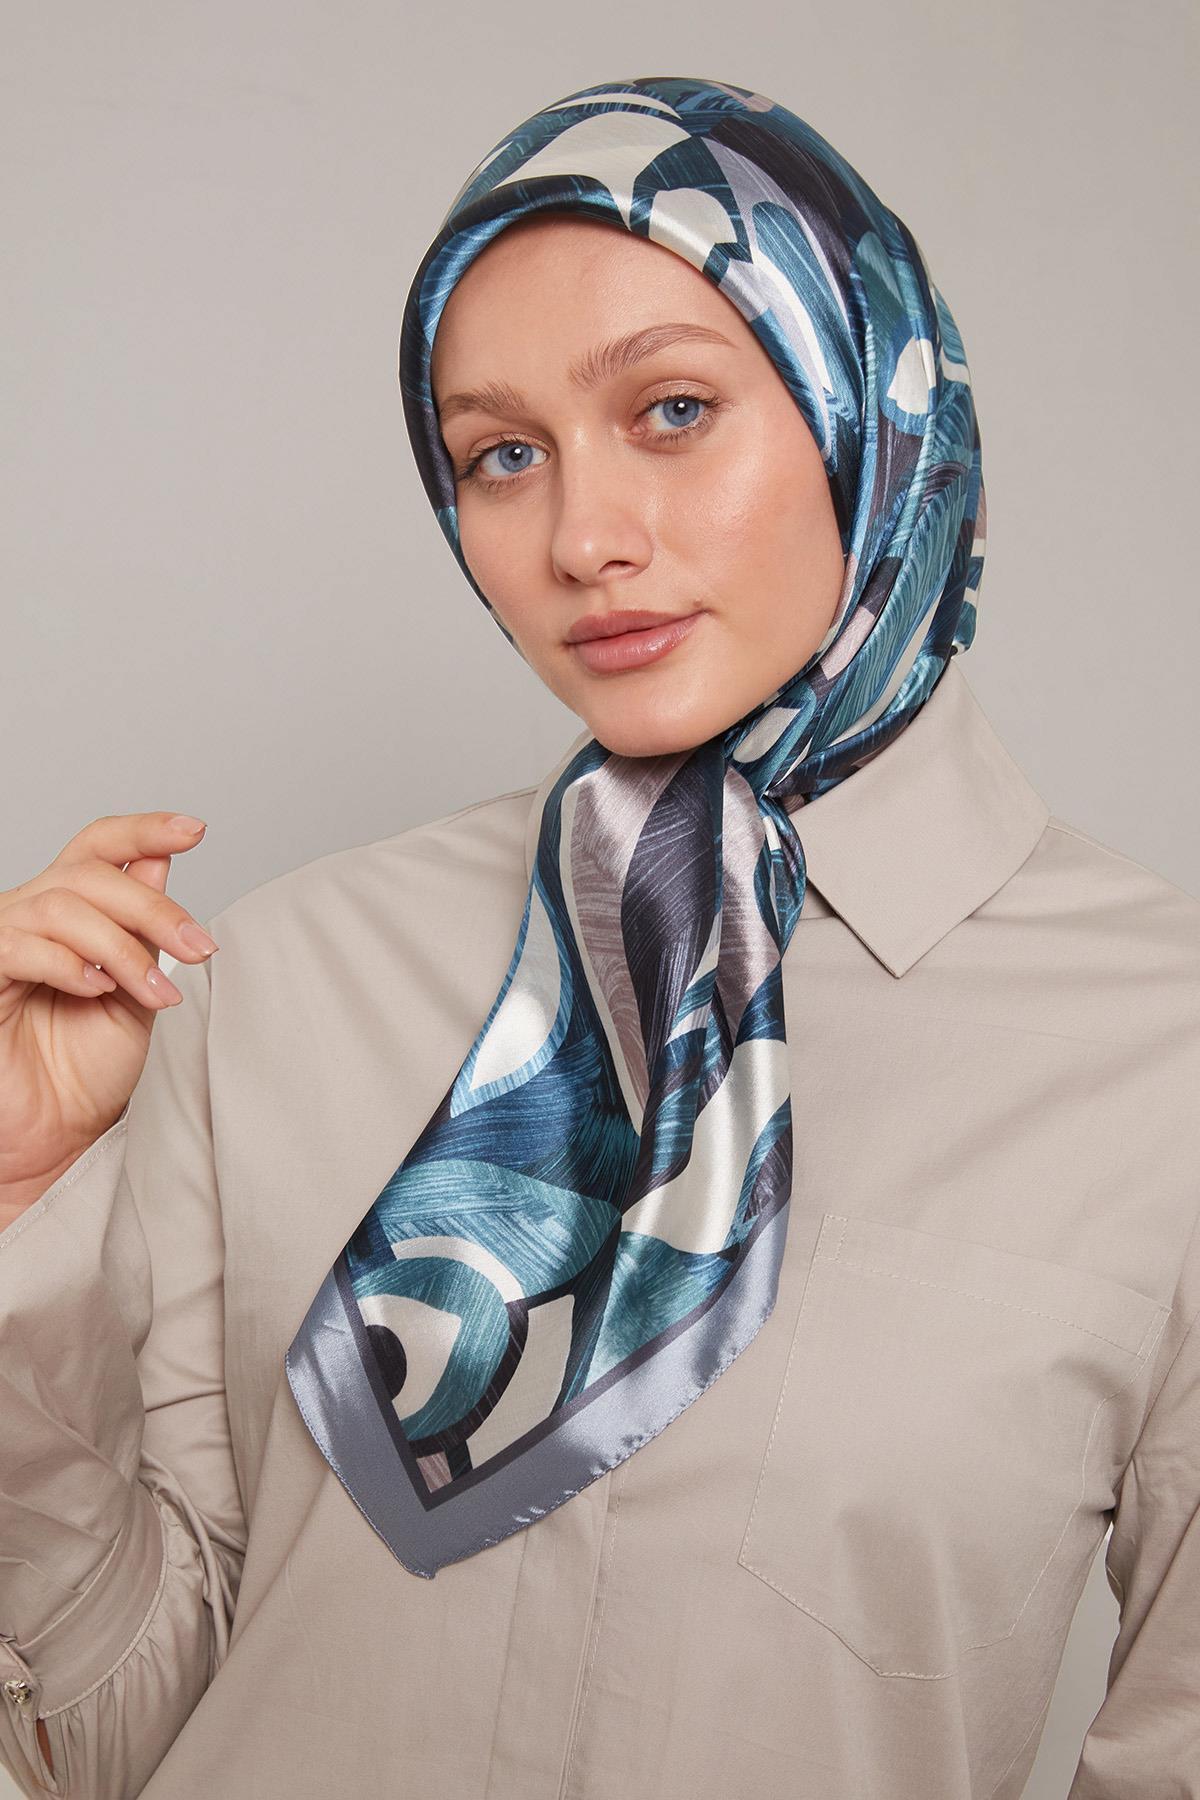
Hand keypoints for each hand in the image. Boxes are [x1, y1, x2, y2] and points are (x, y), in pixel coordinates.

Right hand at [0, 813, 218, 1218]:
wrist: (56, 1137)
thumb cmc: (87, 1071)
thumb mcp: (138, 993)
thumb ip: (146, 933)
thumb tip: (162, 862)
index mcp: (70, 913)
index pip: (99, 848)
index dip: (142, 830)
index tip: (194, 829)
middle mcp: (30, 916)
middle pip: (91, 874)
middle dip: (154, 908)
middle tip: (198, 949)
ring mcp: (1, 944)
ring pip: (62, 907)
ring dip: (123, 948)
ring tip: (157, 993)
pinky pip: (20, 948)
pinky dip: (70, 964)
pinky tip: (99, 991)